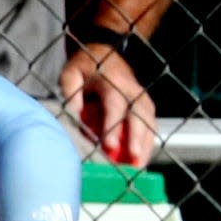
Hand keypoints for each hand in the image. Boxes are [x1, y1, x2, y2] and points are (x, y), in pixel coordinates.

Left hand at [59, 46, 156, 167]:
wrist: (104, 51)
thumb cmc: (84, 67)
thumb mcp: (71, 74)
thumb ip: (70, 93)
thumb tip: (73, 118)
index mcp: (112, 81)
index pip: (115, 105)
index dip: (113, 126)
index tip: (110, 146)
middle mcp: (131, 89)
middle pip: (139, 115)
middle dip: (137, 138)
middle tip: (133, 160)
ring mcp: (141, 97)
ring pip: (149, 122)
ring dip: (146, 145)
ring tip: (139, 168)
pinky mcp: (145, 107)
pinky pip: (150, 126)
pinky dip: (147, 144)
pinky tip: (140, 162)